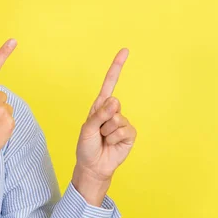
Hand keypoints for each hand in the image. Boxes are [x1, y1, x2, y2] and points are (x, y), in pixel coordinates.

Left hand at [72, 48, 136, 204]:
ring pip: (117, 120)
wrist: (94, 166)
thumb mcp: (88, 128)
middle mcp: (112, 111)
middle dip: (102, 120)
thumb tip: (115, 100)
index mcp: (100, 106)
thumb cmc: (87, 146)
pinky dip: (115, 138)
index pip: (110, 83)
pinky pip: (124, 130)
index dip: (117, 67)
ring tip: (103, 139)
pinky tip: (112, 144)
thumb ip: (100, 114)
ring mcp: (122, 122)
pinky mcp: (130, 133)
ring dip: (107, 132)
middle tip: (98, 132)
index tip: (125, 51)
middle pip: (112, 105)